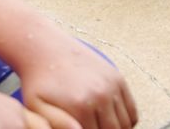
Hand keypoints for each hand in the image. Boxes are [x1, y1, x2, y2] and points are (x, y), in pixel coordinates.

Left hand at [19, 40, 137, 128]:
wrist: (46, 49)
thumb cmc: (39, 83)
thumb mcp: (37, 108)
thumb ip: (56, 125)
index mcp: (80, 106)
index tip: (79, 128)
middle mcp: (100, 95)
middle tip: (91, 127)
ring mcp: (111, 86)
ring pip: (125, 125)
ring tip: (99, 126)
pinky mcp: (118, 78)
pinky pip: (132, 112)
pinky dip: (126, 122)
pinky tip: (111, 122)